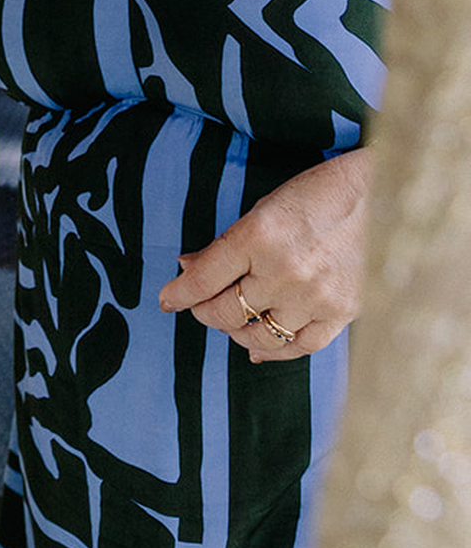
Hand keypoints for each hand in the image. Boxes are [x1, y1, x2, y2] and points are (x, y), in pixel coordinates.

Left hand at [158, 148, 370, 362]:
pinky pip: (299, 346)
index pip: (203, 279)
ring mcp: (315, 296)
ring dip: (236, 332)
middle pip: (226, 312)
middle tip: (200, 306)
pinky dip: (275, 351)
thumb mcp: (262, 210)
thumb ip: (226, 245)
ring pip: (259, 336)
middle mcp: (284, 271)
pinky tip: (260, 348)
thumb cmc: (315, 196)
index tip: (167, 300)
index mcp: (258, 236)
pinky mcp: (342, 313)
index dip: (179, 294)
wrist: (381, 196)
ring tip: (231, 323)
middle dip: (204, 312)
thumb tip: (188, 269)